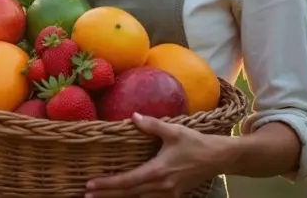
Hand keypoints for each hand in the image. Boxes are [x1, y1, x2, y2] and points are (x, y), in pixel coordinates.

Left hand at [84, 113, 227, 197]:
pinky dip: (135, 197)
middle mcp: (162, 186)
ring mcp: (169, 193)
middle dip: (107, 194)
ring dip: (119, 197)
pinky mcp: (174, 194)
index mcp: (159, 171)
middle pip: (129, 193)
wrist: (220, 158)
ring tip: (101, 196)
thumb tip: (132, 116)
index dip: (108, 184)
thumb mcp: (174, 130)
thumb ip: (151, 125)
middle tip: (86, 194)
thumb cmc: (196, 142)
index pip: (127, 181)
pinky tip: (125, 195)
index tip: (90, 185)